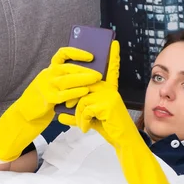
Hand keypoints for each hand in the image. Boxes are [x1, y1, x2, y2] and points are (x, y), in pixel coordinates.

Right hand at [0, 47, 101, 162]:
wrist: (26, 113)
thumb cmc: (46, 98)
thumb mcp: (54, 83)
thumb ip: (66, 77)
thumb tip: (89, 72)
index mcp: (51, 69)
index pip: (62, 54)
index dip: (77, 53)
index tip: (91, 56)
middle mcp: (48, 75)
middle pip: (67, 68)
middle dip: (84, 69)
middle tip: (99, 73)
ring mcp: (46, 86)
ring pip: (66, 80)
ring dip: (83, 79)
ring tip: (96, 80)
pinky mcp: (47, 99)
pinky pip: (63, 94)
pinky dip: (75, 92)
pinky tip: (85, 91)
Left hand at [58, 41, 172, 183]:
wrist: (122, 140)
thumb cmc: (108, 127)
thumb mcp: (92, 117)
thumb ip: (79, 111)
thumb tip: (61, 113)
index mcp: (109, 89)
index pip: (110, 70)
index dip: (112, 57)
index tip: (114, 43)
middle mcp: (110, 89)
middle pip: (84, 86)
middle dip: (73, 98)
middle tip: (67, 108)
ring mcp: (110, 95)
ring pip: (82, 99)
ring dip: (78, 114)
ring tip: (82, 124)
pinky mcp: (107, 104)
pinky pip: (85, 108)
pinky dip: (82, 121)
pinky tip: (85, 128)